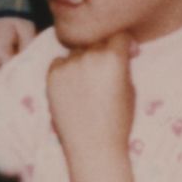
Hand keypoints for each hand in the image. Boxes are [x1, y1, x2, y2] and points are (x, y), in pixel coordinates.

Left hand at [46, 34, 138, 159]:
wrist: (93, 146)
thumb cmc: (118, 120)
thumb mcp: (130, 88)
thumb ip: (122, 65)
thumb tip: (121, 49)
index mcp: (113, 58)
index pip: (118, 35)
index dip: (123, 44)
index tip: (126, 54)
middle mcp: (89, 56)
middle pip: (97, 42)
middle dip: (104, 52)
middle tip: (106, 72)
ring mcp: (68, 65)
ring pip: (77, 51)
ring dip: (83, 60)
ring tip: (87, 84)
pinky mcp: (51, 75)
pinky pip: (59, 63)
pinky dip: (66, 70)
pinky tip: (73, 88)